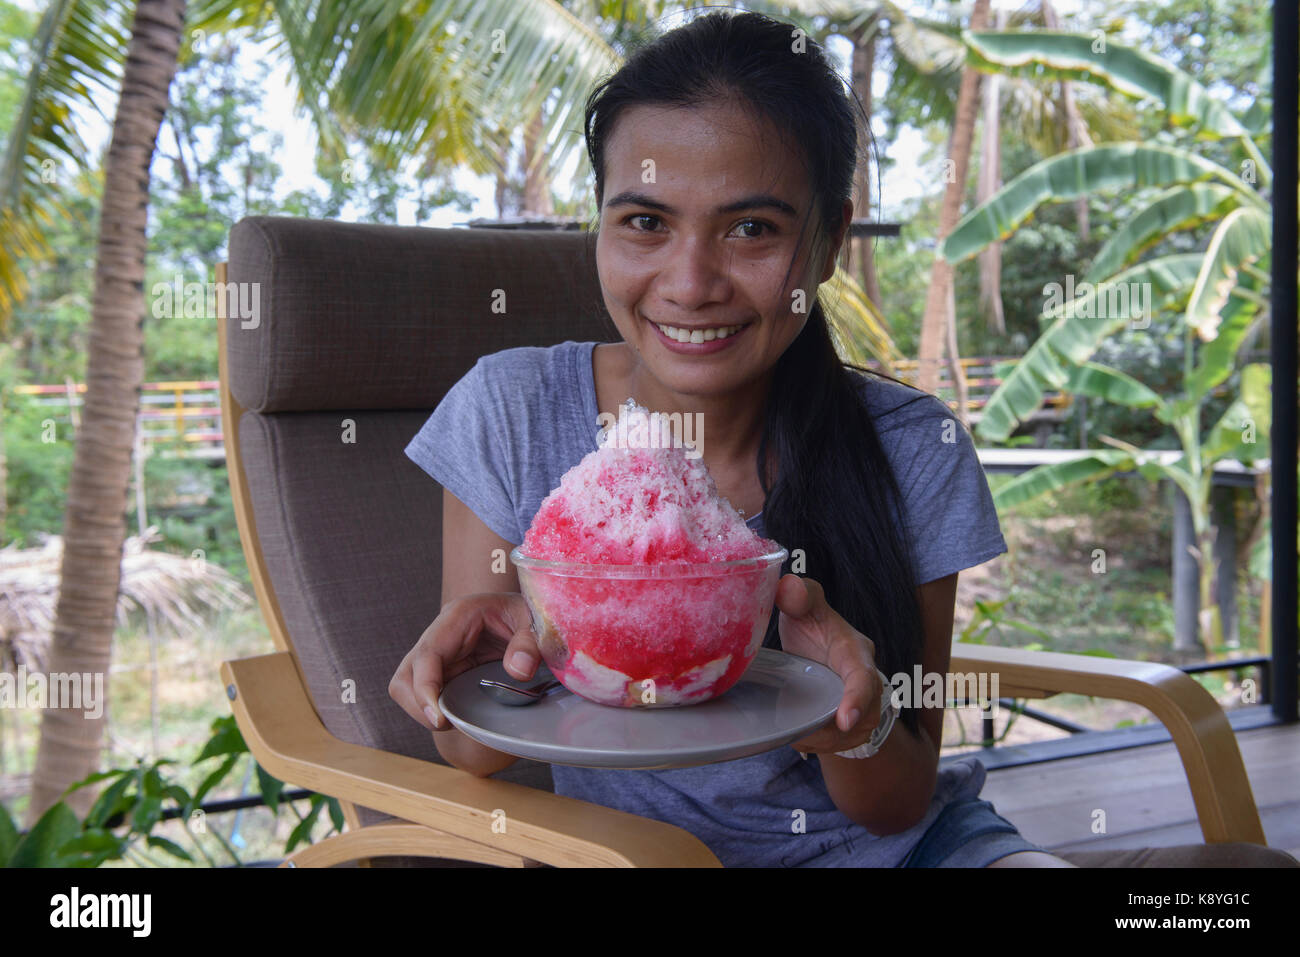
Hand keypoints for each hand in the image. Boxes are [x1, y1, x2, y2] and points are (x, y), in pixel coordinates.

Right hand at [389, 592, 541, 731]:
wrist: (531, 616)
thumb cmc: (529, 614)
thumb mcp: (536, 622)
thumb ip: (529, 643)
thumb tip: (518, 671)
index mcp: (459, 616)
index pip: (427, 654)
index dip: (425, 688)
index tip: (439, 718)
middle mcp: (441, 635)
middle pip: (406, 674)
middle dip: (418, 705)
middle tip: (446, 725)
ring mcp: (440, 654)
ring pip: (409, 687)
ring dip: (423, 710)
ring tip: (454, 722)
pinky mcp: (445, 670)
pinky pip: (427, 693)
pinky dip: (436, 709)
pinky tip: (459, 716)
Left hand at [775, 574, 886, 755]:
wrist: (823, 654)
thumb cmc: (814, 629)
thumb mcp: (807, 608)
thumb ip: (799, 594)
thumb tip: (787, 586)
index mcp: (856, 654)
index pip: (864, 678)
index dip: (857, 699)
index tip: (844, 721)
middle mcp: (867, 686)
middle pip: (857, 719)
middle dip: (826, 729)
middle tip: (793, 728)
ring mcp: (863, 712)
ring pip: (842, 738)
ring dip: (815, 738)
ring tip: (788, 725)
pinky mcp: (851, 730)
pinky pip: (833, 746)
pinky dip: (811, 742)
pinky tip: (791, 731)